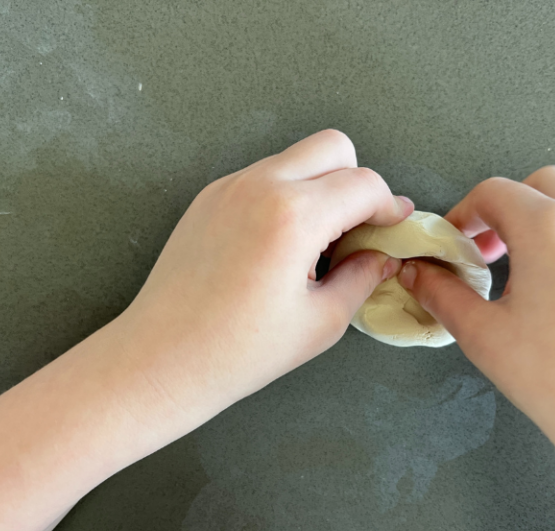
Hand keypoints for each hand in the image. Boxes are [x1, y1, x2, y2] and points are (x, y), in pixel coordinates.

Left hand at [115, 129, 411, 419]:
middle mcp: (259, 186)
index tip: (393, 227)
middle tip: (355, 229)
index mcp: (293, 216)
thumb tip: (381, 257)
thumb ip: (362, 279)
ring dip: (318, 187)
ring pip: (295, 159)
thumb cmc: (237, 352)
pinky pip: (262, 177)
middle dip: (355, 181)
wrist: (161, 359)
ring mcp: (228, 187)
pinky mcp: (208, 198)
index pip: (363, 184)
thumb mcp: (319, 323)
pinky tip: (278, 245)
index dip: (388, 206)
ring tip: (314, 245)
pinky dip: (284, 196)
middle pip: (332, 147)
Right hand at [397, 166, 554, 530]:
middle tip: (486, 248)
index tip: (455, 241)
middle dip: (506, 208)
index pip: (493, 192)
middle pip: (540, 184)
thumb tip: (421, 276)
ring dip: (548, 214)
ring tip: (528, 259)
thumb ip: (441, 295)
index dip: (463, 214)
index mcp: (548, 229)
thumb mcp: (483, 335)